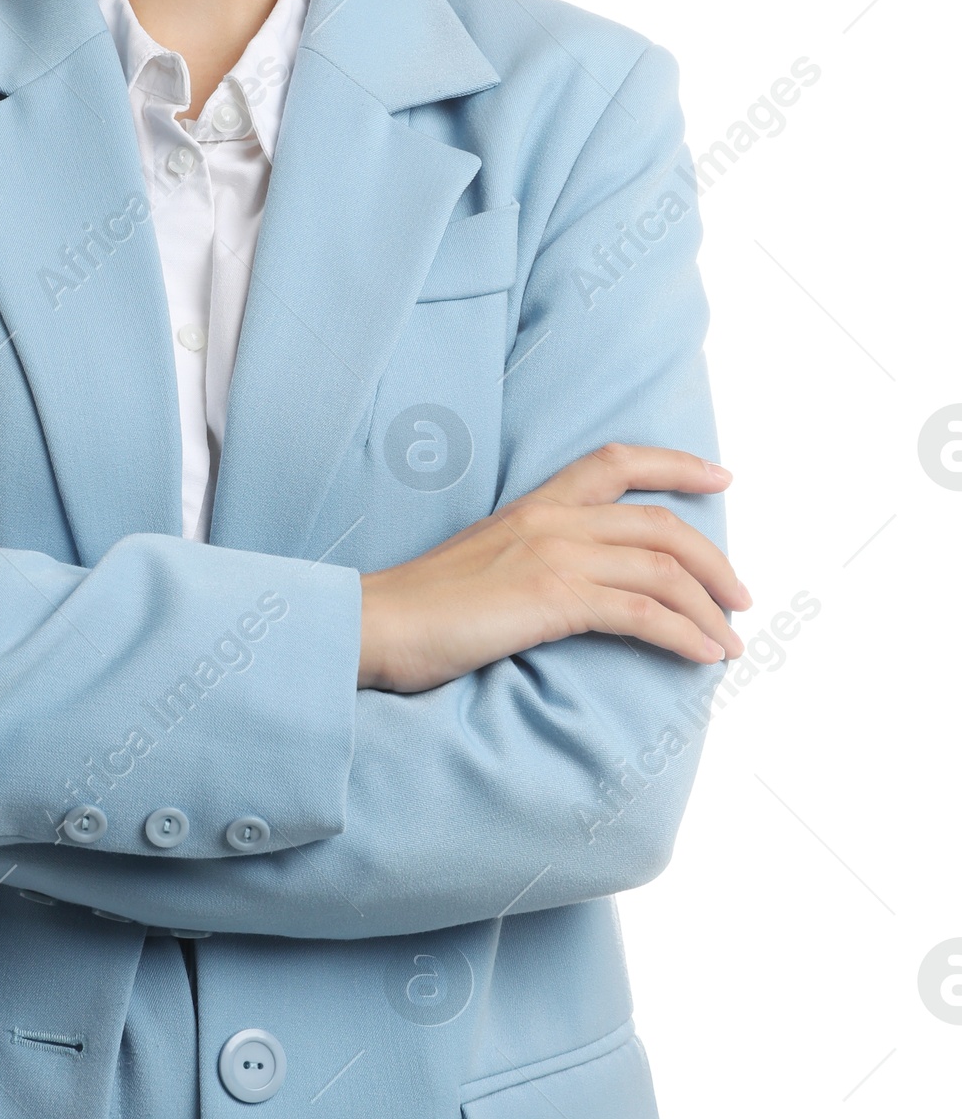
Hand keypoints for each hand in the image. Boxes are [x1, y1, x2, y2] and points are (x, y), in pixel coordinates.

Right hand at [358, 443, 747, 692]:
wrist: (377, 623)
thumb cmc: (421, 607)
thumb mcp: (484, 561)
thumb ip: (530, 556)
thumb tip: (573, 585)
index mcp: (532, 504)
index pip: (614, 462)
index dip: (675, 463)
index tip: (719, 474)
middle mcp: (550, 519)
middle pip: (659, 523)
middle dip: (713, 559)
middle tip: (742, 596)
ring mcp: (553, 555)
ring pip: (661, 569)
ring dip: (709, 606)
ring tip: (733, 640)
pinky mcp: (553, 599)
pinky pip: (642, 613)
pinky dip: (684, 635)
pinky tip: (703, 656)